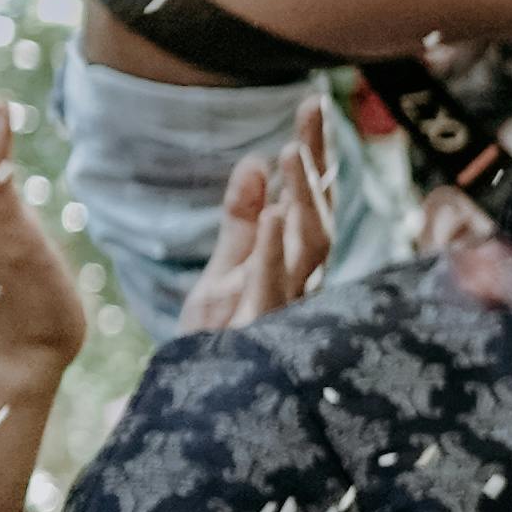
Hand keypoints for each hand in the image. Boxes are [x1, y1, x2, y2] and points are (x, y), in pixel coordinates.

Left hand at [177, 101, 344, 335]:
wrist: (194, 410)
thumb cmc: (216, 347)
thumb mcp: (221, 276)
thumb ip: (242, 222)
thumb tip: (257, 160)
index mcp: (288, 265)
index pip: (308, 200)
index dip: (314, 153)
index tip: (314, 101)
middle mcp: (297, 282)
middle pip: (317, 212)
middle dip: (316, 162)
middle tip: (313, 108)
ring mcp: (282, 306)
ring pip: (306, 247)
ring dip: (303, 197)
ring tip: (293, 153)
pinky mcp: (260, 332)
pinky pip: (273, 286)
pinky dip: (276, 250)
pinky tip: (278, 216)